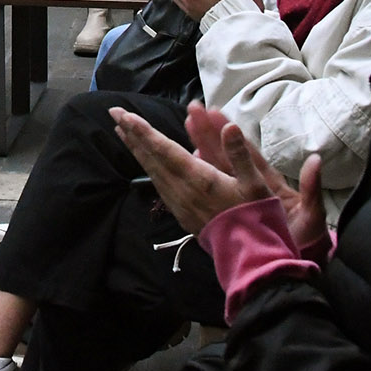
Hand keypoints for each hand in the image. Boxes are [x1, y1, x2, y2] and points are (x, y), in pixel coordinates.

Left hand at [111, 102, 326, 245]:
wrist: (249, 257)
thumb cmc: (254, 217)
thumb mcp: (256, 184)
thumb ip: (240, 154)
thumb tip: (231, 126)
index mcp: (198, 179)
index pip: (164, 150)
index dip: (144, 132)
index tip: (126, 116)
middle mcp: (181, 190)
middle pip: (151, 158)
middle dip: (132, 134)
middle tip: (115, 113)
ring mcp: (178, 203)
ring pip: (151, 171)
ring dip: (137, 149)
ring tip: (123, 131)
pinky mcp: (180, 212)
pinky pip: (158, 183)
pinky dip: (147, 166)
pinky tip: (145, 160)